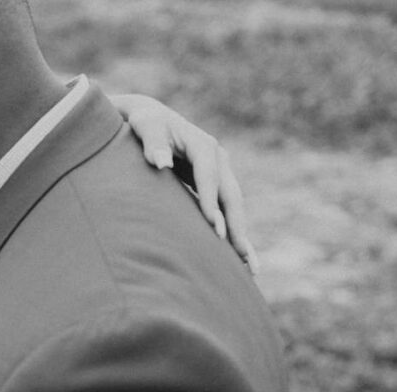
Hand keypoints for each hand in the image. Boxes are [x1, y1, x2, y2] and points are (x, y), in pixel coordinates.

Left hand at [111, 93, 258, 273]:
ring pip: (234, 208)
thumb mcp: (145, 127)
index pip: (209, 176)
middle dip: (236, 226)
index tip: (213, 226)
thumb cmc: (145, 124)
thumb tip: (160, 163)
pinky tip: (239, 260)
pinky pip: (226, 212)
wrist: (152, 119)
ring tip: (250, 268)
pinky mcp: (214, 186)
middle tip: (240, 256)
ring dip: (241, 236)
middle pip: (231, 196)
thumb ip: (152, 143)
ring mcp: (219, 173)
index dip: (211, 200)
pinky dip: (233, 234)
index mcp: (203, 145)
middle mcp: (218, 159)